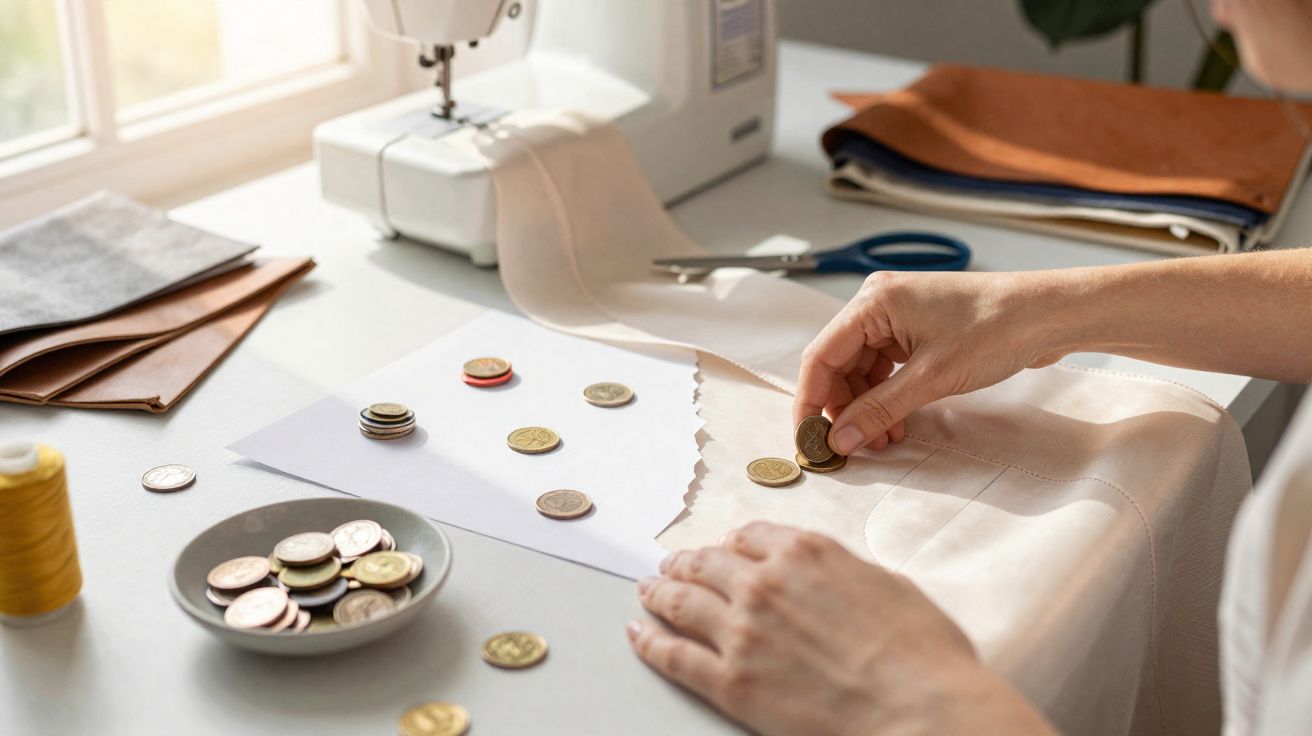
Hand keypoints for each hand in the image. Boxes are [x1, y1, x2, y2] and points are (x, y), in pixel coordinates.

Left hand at [628, 522, 1053, 735]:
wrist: (921, 710)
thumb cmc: (922, 654)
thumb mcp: (888, 586)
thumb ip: (844, 573)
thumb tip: (831, 577)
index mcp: (806, 552)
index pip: (750, 537)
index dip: (731, 544)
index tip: (724, 549)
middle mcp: (764, 583)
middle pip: (707, 563)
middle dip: (686, 562)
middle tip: (672, 565)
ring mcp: (741, 632)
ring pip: (682, 601)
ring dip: (659, 593)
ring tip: (647, 590)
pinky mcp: (730, 682)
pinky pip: (674, 656)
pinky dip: (649, 642)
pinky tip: (638, 634)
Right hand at [794, 270, 1065, 455]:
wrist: (1049, 314)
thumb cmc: (996, 329)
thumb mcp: (931, 378)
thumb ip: (879, 410)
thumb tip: (841, 439)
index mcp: (873, 302)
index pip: (820, 356)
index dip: (810, 401)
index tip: (808, 439)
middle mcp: (878, 304)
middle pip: (838, 364)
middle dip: (842, 408)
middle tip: (852, 447)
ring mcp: (898, 316)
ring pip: (861, 370)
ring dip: (866, 407)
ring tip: (883, 440)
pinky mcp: (917, 330)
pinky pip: (885, 368)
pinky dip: (886, 397)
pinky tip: (896, 422)